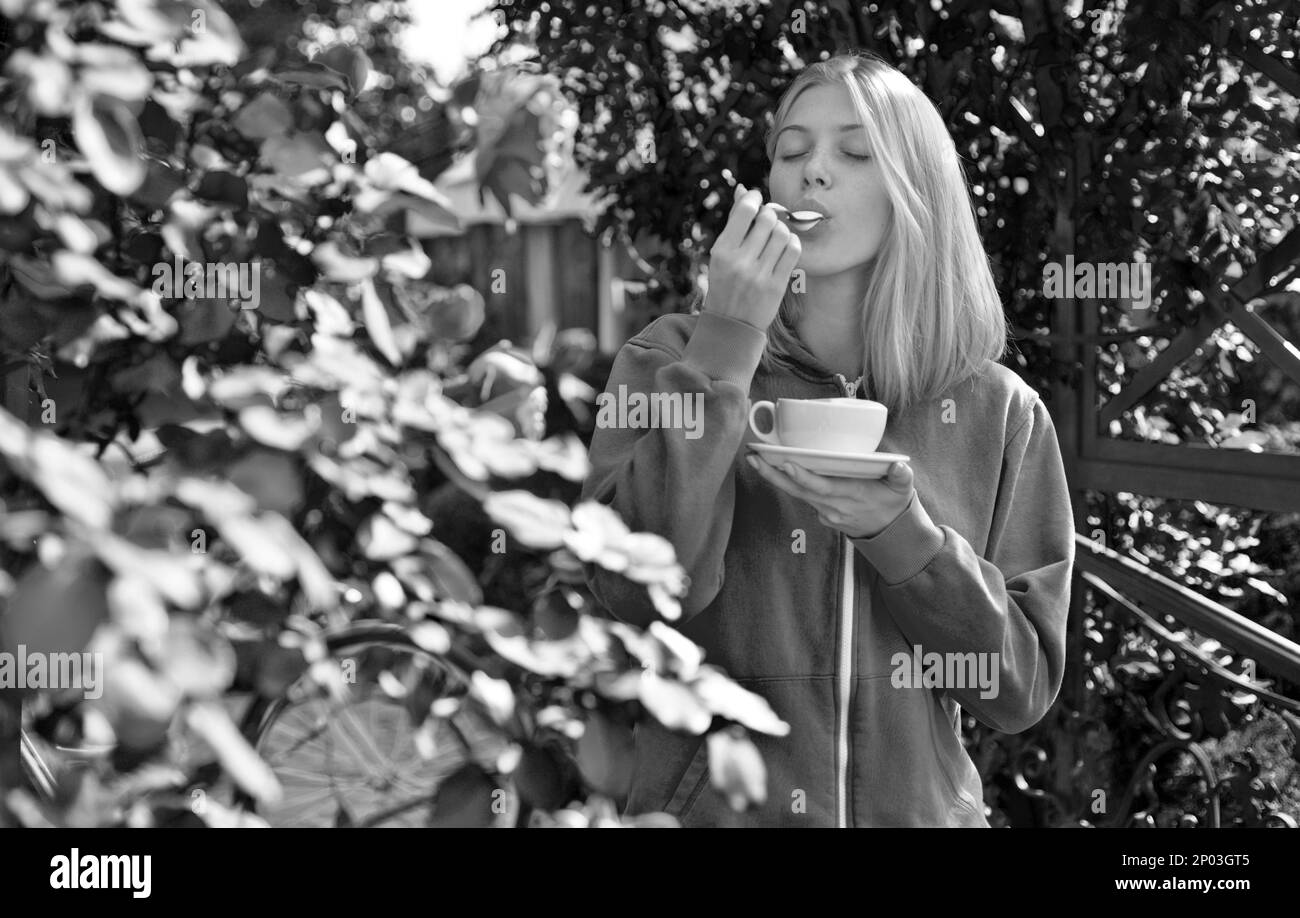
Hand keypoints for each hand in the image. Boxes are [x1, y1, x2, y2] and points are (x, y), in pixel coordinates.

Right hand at [703, 183, 801, 331]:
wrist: (731, 325)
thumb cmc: (725, 283)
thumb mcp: (721, 254)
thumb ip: (734, 221)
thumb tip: (743, 189)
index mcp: (722, 251)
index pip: (745, 210)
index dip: (755, 199)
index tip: (757, 201)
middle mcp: (740, 262)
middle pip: (767, 219)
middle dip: (770, 214)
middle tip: (768, 219)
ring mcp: (759, 275)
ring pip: (782, 233)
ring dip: (782, 229)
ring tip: (776, 235)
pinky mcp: (776, 285)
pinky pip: (793, 250)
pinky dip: (792, 242)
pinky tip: (785, 247)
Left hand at [747, 454, 914, 538]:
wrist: (889, 535)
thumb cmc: (894, 504)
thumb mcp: (903, 489)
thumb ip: (902, 476)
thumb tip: (900, 467)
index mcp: (853, 495)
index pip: (824, 488)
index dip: (804, 477)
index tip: (787, 465)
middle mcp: (834, 506)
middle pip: (800, 490)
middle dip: (774, 475)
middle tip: (753, 458)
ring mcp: (826, 512)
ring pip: (796, 493)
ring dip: (774, 477)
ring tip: (754, 459)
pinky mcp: (821, 513)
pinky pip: (802, 496)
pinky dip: (786, 483)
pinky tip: (771, 468)